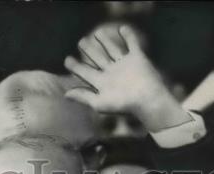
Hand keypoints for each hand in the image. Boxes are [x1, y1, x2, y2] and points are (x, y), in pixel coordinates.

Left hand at [64, 25, 189, 132]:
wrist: (147, 99)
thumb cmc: (123, 104)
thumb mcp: (99, 103)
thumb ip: (83, 97)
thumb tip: (66, 94)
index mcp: (102, 83)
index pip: (85, 72)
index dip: (76, 66)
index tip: (67, 60)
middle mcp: (112, 72)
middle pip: (97, 59)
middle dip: (88, 51)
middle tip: (81, 41)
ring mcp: (124, 65)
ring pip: (112, 50)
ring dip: (105, 41)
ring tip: (97, 33)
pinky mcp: (137, 58)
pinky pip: (132, 44)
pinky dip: (129, 36)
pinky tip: (123, 28)